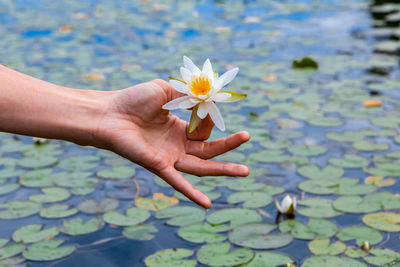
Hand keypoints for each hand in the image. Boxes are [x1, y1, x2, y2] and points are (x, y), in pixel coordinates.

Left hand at [95, 79, 249, 208]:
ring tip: (245, 171)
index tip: (199, 101)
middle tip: (246, 137)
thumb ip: (186, 94)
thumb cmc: (132, 100)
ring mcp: (169, 158)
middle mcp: (176, 146)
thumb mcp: (165, 90)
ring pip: (201, 167)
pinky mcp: (159, 166)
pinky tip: (208, 204)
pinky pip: (178, 182)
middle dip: (229, 146)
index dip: (206, 116)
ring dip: (223, 170)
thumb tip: (207, 99)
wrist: (108, 113)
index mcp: (178, 129)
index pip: (204, 129)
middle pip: (209, 151)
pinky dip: (192, 194)